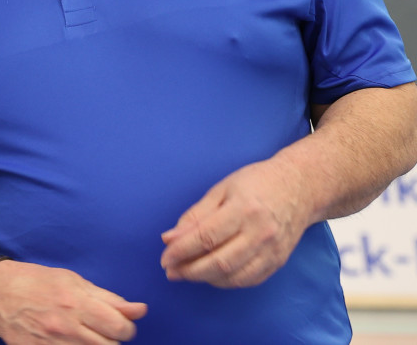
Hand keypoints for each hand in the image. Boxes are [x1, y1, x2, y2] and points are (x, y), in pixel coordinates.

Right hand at [0, 260, 145, 343]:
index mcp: (77, 301)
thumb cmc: (34, 282)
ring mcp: (54, 344)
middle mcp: (67, 326)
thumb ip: (107, 298)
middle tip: (103, 331)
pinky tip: (72, 342)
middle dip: (113, 340)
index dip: (126, 327)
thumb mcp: (71, 280)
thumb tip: (140, 309)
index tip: (119, 323)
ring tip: (86, 336)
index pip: (120, 326)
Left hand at [161, 158, 309, 287]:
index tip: (165, 258)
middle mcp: (260, 233)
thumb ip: (196, 215)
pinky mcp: (278, 262)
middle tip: (170, 271)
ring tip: (186, 274)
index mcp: (243, 209)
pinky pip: (249, 280)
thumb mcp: (221, 189)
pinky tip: (210, 276)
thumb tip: (170, 238)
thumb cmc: (256, 182)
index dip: (182, 250)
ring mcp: (272, 251)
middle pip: (219, 261)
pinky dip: (226, 282)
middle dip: (190, 270)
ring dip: (205, 279)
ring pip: (234, 276)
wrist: (299, 187)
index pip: (206, 237)